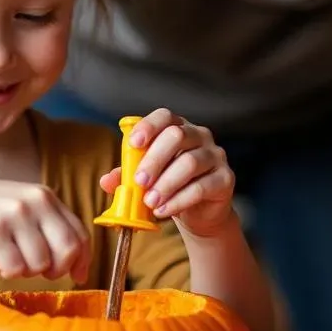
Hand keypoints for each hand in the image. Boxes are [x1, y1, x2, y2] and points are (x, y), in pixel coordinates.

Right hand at [0, 176, 90, 282]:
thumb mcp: (23, 207)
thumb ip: (50, 227)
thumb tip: (79, 267)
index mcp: (46, 196)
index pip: (80, 234)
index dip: (83, 260)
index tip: (78, 276)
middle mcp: (34, 202)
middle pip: (67, 251)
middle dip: (57, 269)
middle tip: (40, 270)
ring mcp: (13, 215)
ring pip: (40, 264)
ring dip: (26, 270)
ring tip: (10, 256)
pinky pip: (14, 268)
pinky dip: (7, 271)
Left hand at [100, 108, 234, 238]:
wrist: (198, 213)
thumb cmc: (169, 187)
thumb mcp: (145, 180)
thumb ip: (126, 176)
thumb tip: (106, 181)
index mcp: (177, 128)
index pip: (165, 117)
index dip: (149, 126)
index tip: (133, 143)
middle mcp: (199, 136)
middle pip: (177, 136)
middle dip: (154, 159)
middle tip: (139, 182)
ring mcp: (215, 155)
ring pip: (191, 162)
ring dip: (166, 183)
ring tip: (150, 201)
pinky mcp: (226, 178)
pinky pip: (202, 186)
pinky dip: (180, 200)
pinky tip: (164, 210)